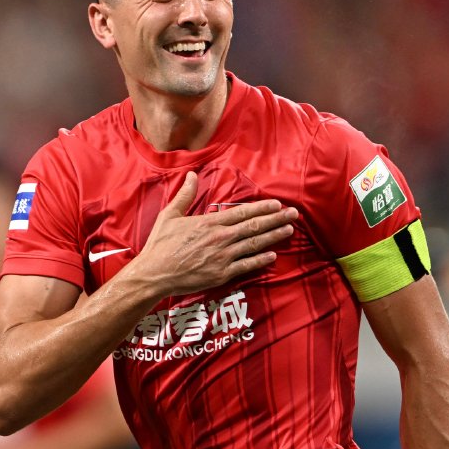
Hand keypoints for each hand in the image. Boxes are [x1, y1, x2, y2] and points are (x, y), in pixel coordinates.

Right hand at [123, 172, 297, 296]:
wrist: (154, 274)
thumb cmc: (160, 245)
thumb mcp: (170, 215)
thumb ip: (185, 195)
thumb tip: (191, 174)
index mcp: (209, 223)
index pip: (242, 212)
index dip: (262, 208)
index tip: (277, 204)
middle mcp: (220, 238)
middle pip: (254, 226)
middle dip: (275, 219)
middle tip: (294, 214)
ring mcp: (222, 257)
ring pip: (254, 245)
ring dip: (273, 237)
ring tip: (289, 230)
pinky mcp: (221, 274)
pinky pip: (246, 266)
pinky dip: (260, 260)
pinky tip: (273, 255)